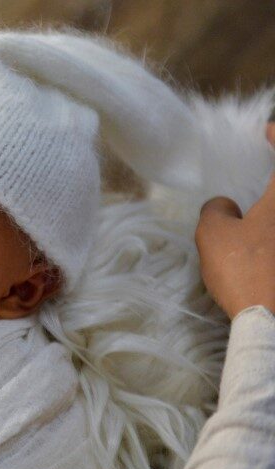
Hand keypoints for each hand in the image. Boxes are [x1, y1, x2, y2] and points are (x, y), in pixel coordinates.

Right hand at [195, 160, 274, 319]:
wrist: (273, 323)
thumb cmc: (244, 269)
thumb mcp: (213, 234)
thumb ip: (215, 209)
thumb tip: (226, 206)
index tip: (265, 133)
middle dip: (273, 178)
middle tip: (263, 174)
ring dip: (271, 205)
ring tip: (260, 209)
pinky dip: (272, 232)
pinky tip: (264, 239)